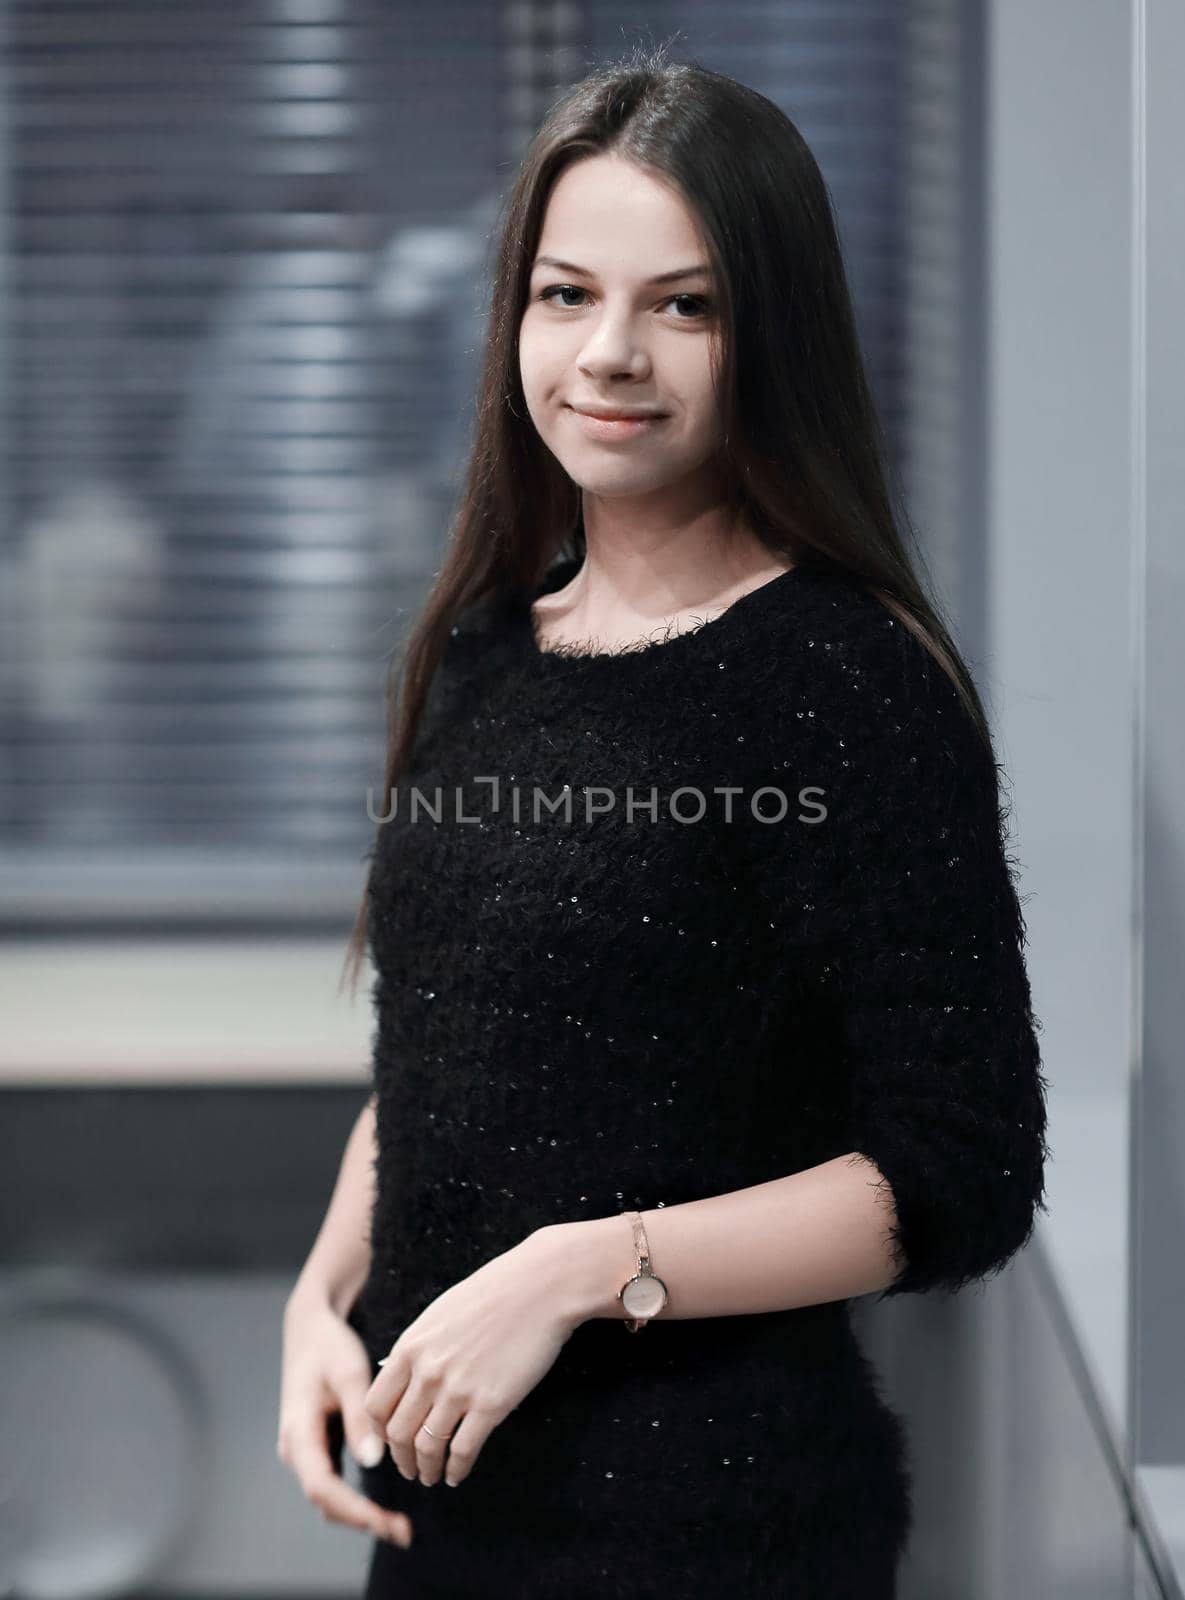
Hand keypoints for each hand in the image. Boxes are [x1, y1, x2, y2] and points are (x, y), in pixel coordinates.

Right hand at [277, 1289, 413, 1549]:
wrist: (309, 1326)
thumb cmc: (329, 1346)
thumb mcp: (348, 1374)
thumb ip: (360, 1416)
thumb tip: (373, 1460)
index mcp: (299, 1432)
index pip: (323, 1486)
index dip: (354, 1509)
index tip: (386, 1522)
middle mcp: (297, 1448)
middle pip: (326, 1500)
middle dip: (363, 1519)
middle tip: (403, 1532)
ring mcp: (305, 1450)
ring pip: (329, 1496)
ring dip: (360, 1514)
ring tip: (399, 1526)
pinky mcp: (317, 1446)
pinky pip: (334, 1484)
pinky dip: (356, 1499)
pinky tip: (384, 1505)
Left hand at [363, 1227, 579, 1488]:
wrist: (538, 1287)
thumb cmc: (493, 1294)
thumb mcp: (440, 1314)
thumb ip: (419, 1347)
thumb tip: (405, 1375)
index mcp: (411, 1347)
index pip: (376, 1405)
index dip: (379, 1432)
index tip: (389, 1442)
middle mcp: (428, 1372)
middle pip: (397, 1433)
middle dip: (401, 1459)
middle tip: (409, 1469)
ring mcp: (458, 1389)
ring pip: (427, 1447)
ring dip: (426, 1470)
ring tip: (431, 1477)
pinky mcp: (491, 1404)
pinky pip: (463, 1450)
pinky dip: (456, 1469)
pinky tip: (457, 1474)